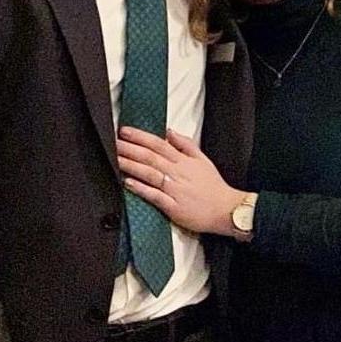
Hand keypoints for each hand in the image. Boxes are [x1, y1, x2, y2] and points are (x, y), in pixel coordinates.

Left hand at [117, 126, 242, 235]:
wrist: (227, 210)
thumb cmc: (214, 187)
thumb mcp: (203, 160)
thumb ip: (185, 144)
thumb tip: (169, 131)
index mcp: (183, 161)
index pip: (158, 144)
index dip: (140, 137)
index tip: (125, 131)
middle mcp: (178, 173)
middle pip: (150, 157)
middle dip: (130, 148)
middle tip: (112, 141)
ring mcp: (175, 190)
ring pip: (150, 174)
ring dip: (131, 165)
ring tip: (115, 158)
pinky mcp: (174, 207)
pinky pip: (155, 196)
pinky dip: (141, 189)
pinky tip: (128, 183)